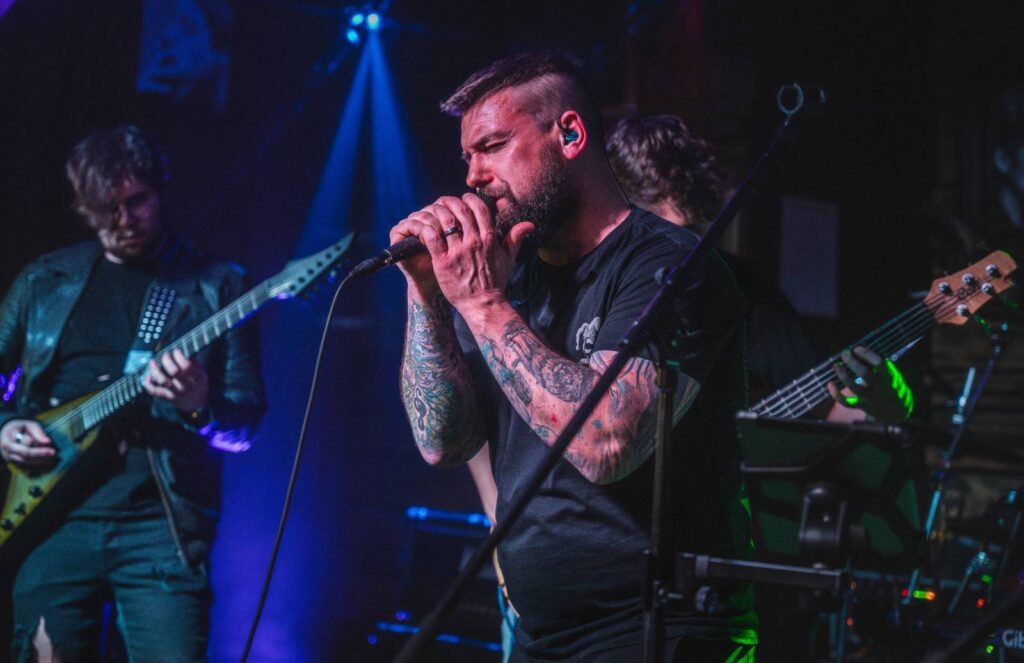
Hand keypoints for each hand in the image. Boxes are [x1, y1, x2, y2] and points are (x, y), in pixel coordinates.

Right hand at [0, 419, 55, 468]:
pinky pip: (27, 467)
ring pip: (27, 464)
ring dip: (42, 463)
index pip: (25, 450)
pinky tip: (49, 463)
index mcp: (8, 442)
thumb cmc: (20, 428)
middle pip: (26, 459)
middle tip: (56, 456)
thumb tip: (48, 442)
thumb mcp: (28, 425)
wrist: (7, 433)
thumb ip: (37, 432)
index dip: (39, 452)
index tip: (53, 451)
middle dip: (42, 458)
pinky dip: (38, 465)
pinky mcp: (15, 463)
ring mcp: (10, 460)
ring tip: (55, 459)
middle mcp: (7, 453)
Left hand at [143, 349, 208, 413]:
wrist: (198, 404)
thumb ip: (194, 363)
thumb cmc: (199, 385)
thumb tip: (181, 352)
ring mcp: (177, 392)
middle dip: (166, 360)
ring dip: (155, 370)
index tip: (176, 351)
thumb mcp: (202, 373)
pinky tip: (148, 377)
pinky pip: (155, 391)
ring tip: (152, 362)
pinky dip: (149, 384)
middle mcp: (187, 385)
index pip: (186, 365)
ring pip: (162, 380)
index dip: (179, 356)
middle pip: (173, 371)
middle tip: (165, 355)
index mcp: (197, 377)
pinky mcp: (169, 397)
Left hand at [398, 193, 533, 307]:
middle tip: (445, 201)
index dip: (470, 199)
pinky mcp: (442, 262)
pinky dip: (427, 228)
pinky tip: (426, 226)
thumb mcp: (508, 259)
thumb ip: (515, 239)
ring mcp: (458, 252)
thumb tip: (529, 224)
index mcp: (489, 239)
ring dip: (438, 211)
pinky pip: (431, 238)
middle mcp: (474, 242)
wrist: (483, 304)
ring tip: (435, 210)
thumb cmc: (495, 282)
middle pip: (460, 210)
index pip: (479, 208)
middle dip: (451, 201)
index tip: (464, 198)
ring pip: (445, 220)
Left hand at [827, 346, 913, 421]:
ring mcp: (871, 398)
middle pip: (865, 374)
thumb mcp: (890, 374)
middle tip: (844, 353)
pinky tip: (830, 384)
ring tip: (836, 365)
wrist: (896, 411)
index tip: (856, 349)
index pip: (879, 363)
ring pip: (855, 388)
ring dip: (843, 375)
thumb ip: (878, 365)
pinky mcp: (862, 406)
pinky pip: (847, 402)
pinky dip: (836, 394)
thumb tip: (858, 351)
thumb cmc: (889, 385)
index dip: (867, 354)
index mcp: (889, 376)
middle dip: (852, 362)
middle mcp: (880, 387)